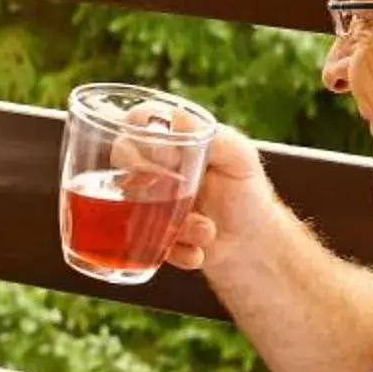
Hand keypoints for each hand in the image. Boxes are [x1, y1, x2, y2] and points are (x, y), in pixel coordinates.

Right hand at [121, 115, 268, 274]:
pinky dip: (175, 250)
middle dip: (150, 186)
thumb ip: (216, 138)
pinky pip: (143, 242)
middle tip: (184, 199)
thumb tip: (179, 119)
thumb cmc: (247, 191)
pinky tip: (198, 251)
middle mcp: (151, 165)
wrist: (251, 242)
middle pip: (121, 159)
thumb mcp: (241, 160)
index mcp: (172, 139)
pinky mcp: (146, 234)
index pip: (137, 121)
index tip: (169, 158)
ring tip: (207, 230)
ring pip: (132, 205)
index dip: (142, 136)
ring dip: (172, 224)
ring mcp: (145, 200)